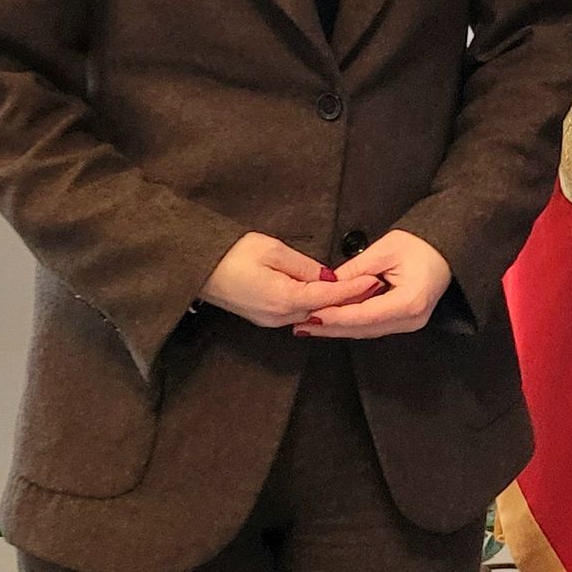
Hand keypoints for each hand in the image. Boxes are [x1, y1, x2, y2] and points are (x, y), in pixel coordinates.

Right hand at [200, 233, 380, 330]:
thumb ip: (305, 266)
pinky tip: (326, 296)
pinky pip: (296, 313)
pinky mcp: (263, 317)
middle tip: (372, 287)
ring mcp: (270, 320)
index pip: (329, 295)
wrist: (197, 267)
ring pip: (310, 314)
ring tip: (356, 291)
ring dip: (331, 304)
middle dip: (347, 300)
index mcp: (284, 298)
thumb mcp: (274, 250)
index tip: (374, 281)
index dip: (354, 289)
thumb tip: (328, 276)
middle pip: (322, 310)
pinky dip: (314, 306)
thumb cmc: (232, 253)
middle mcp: (279, 316)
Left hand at [301, 230, 453, 338]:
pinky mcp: (405, 321)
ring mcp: (410, 323)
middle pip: (363, 329)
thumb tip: (328, 284)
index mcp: (409, 301)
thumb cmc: (421, 244)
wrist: (447, 249)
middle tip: (301, 326)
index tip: (311, 315)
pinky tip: (332, 320)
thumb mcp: (386, 249)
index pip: (365, 315)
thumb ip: (356, 269)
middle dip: (331, 327)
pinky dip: (351, 323)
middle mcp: (412, 319)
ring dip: (338, 328)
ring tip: (310, 324)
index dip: (336, 316)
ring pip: (366, 331)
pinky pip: (374, 326)